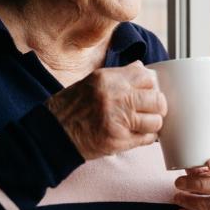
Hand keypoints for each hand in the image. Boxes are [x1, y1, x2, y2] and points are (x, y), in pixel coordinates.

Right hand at [45, 60, 166, 159]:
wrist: (53, 133)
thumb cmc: (71, 107)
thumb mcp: (92, 82)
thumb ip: (119, 76)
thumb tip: (143, 68)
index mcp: (108, 78)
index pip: (146, 77)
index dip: (150, 86)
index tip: (147, 92)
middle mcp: (115, 97)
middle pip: (156, 99)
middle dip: (156, 106)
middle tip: (149, 110)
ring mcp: (118, 120)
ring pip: (155, 121)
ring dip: (152, 124)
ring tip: (141, 124)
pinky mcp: (119, 141)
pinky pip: (147, 139)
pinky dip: (146, 138)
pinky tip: (136, 134)